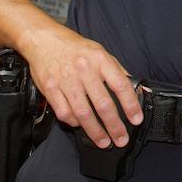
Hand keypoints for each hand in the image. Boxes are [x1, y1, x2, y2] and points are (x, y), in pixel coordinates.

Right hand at [18, 24, 143, 149]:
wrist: (44, 39)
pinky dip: (74, 122)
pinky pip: (64, 112)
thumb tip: (136, 90)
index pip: (121, 85)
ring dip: (95, 131)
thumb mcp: (101, 52)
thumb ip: (117, 71)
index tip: (136, 119)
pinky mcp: (50, 89)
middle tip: (121, 139)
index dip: (131, 104)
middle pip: (103, 104)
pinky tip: (81, 126)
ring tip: (104, 142)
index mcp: (100, 60)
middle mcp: (84, 70)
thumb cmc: (75, 48)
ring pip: (83, 113)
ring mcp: (66, 80)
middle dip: (114, 125)